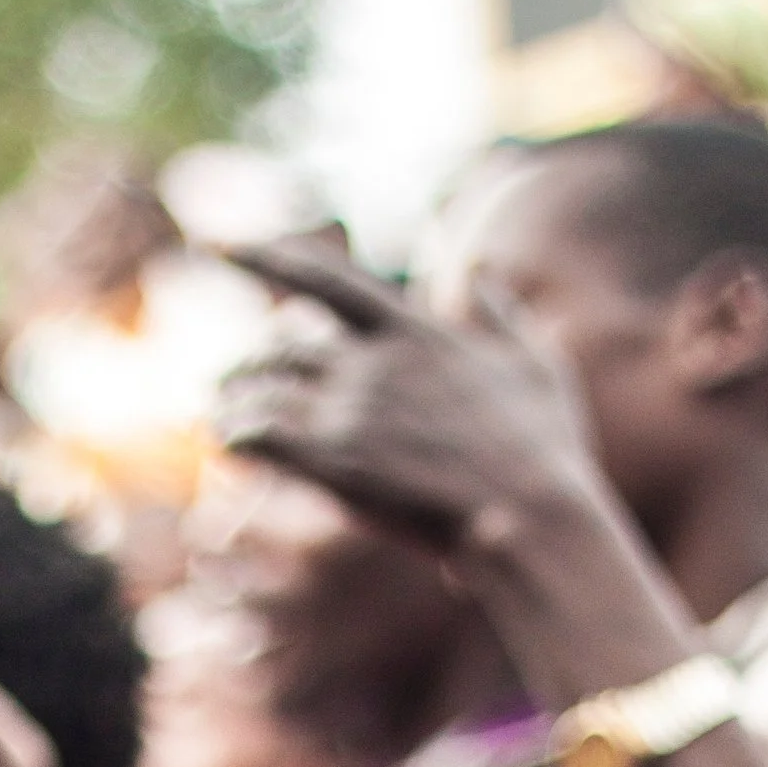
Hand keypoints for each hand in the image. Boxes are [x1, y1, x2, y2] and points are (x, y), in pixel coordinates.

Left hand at [217, 238, 600, 555]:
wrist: (533, 519)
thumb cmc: (546, 453)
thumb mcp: (537, 365)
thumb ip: (501, 314)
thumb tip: (479, 269)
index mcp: (415, 332)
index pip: (326, 279)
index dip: (268, 259)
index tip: (222, 246)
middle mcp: (374, 362)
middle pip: (279, 348)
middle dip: (248, 367)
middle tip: (232, 384)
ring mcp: (353, 410)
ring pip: (259, 391)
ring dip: (232, 404)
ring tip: (221, 420)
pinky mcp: (335, 461)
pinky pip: (257, 434)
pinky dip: (235, 435)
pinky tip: (231, 446)